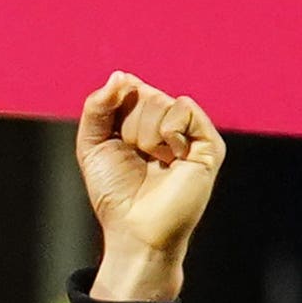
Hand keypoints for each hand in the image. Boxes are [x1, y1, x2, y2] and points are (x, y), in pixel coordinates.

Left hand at [77, 74, 223, 302]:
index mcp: (141, 121)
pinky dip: (168, 132)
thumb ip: (98, 107)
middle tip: (137, 156)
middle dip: (129, 126)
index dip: (114, 108)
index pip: (127, 89)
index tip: (114, 138)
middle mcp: (167, 123)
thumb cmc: (114, 192)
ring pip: (161, 100)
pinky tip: (171, 157)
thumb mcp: (92, 144)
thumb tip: (121, 75)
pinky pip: (185, 108)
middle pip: (143, 94)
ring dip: (145, 134)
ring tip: (154, 161)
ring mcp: (189, 132)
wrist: (134, 227)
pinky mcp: (209, 142)